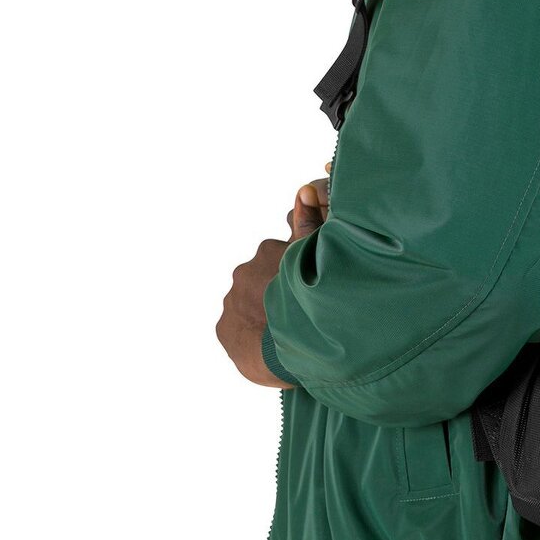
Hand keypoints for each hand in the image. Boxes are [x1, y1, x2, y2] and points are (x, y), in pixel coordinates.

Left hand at [217, 175, 330, 387]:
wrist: (287, 349)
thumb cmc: (309, 302)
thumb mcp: (315, 256)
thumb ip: (309, 224)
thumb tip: (301, 190)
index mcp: (268, 252)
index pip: (283, 255)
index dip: (297, 268)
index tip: (309, 283)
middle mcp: (244, 273)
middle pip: (264, 277)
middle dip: (278, 288)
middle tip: (300, 310)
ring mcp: (231, 301)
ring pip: (250, 302)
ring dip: (264, 310)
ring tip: (286, 330)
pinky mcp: (223, 328)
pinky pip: (238, 326)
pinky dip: (251, 332)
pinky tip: (269, 342)